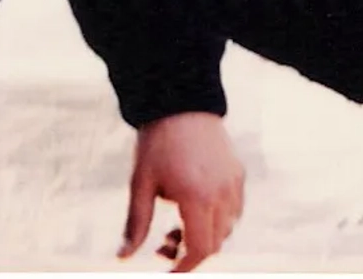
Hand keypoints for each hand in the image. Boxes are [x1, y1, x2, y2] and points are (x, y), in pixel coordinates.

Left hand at [121, 113, 244, 272]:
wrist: (182, 101)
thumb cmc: (157, 142)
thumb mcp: (141, 184)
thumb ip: (135, 224)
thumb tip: (124, 257)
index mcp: (198, 197)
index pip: (201, 249)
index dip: (185, 266)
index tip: (168, 270)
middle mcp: (223, 192)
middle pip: (216, 242)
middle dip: (191, 252)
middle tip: (162, 244)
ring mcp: (234, 181)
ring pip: (228, 227)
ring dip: (205, 236)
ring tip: (176, 225)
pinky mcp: (238, 172)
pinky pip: (235, 208)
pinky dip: (218, 219)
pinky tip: (194, 208)